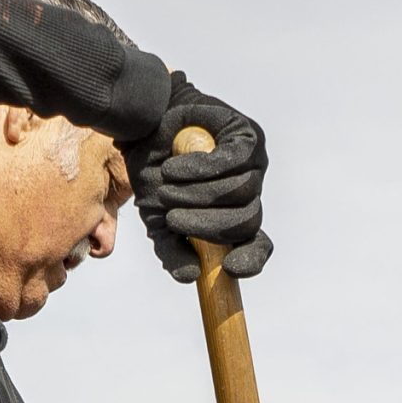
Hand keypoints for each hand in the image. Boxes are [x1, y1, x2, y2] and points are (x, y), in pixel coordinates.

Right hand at [126, 73, 271, 282]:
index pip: (257, 245)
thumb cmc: (154, 173)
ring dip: (197, 194)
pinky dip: (200, 168)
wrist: (144, 126)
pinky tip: (176, 167)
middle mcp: (248, 194)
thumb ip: (172, 251)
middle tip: (172, 216)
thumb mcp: (157, 219)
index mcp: (234, 218)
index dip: (251, 260)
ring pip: (240, 193)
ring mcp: (253, 164)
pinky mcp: (247, 136)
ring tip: (167, 183)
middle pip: (246, 223)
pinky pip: (233, 161)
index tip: (230, 269)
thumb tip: (191, 276)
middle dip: (205, 225)